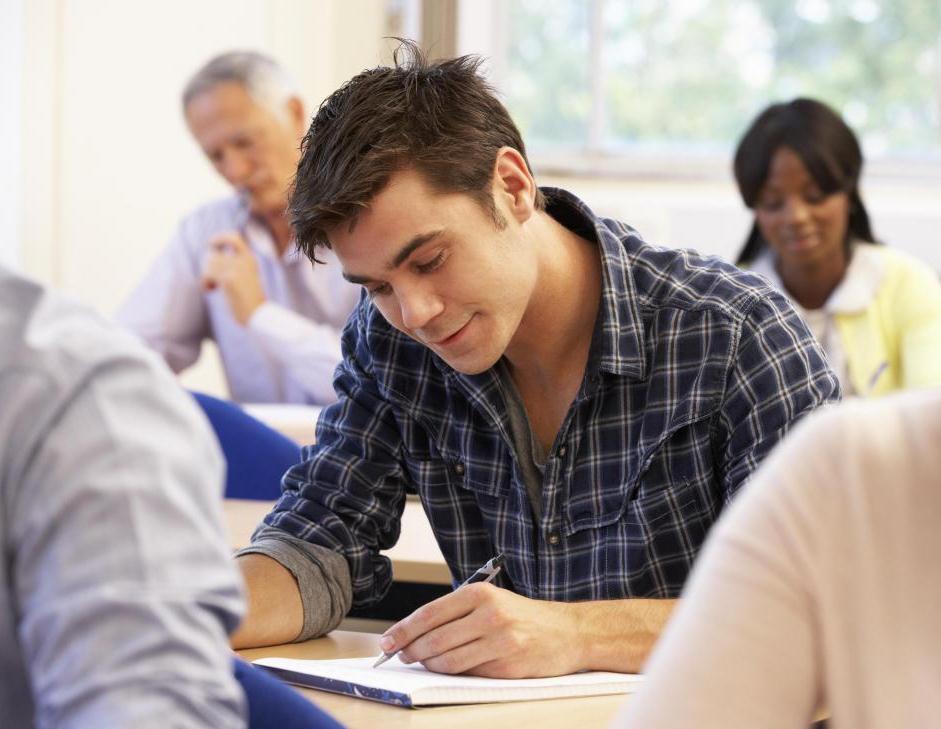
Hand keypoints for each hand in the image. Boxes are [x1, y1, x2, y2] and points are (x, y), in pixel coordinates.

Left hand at [201, 232, 265, 324]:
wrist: (258, 315)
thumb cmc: (251, 301)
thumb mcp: (247, 278)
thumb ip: (235, 266)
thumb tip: (211, 257)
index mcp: (250, 259)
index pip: (234, 238)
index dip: (220, 238)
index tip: (211, 244)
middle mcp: (244, 260)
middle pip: (213, 254)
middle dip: (208, 266)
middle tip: (212, 279)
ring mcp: (236, 269)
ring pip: (208, 263)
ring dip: (206, 275)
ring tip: (213, 286)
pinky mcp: (228, 279)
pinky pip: (207, 274)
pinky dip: (205, 283)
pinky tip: (211, 290)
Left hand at [379, 583, 581, 677]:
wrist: (568, 632)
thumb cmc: (522, 617)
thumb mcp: (491, 601)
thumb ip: (457, 613)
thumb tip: (414, 634)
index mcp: (479, 593)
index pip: (429, 614)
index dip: (403, 630)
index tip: (386, 642)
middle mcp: (488, 614)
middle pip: (434, 639)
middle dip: (411, 651)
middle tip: (400, 656)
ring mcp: (499, 641)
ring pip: (448, 660)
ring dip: (429, 665)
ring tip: (424, 663)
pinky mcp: (507, 665)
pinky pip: (468, 673)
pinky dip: (454, 673)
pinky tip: (451, 669)